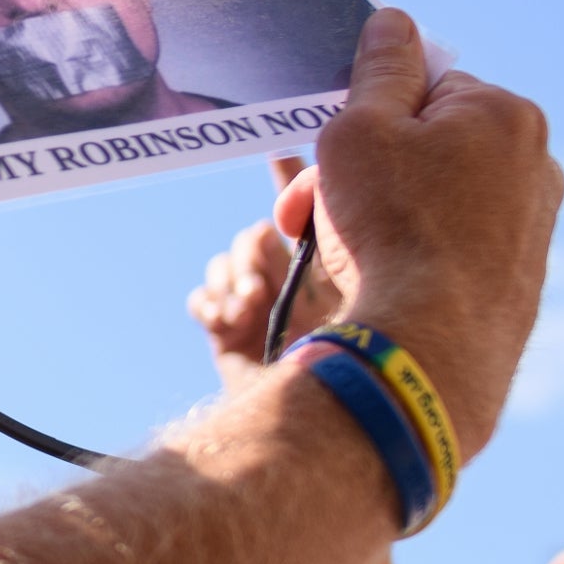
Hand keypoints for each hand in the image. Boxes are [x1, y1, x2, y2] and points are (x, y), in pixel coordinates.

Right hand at [187, 158, 344, 394]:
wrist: (341, 408)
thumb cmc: (361, 330)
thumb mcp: (350, 255)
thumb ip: (319, 208)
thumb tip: (289, 156)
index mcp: (338, 268)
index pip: (309, 213)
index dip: (290, 182)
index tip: (279, 155)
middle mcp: (299, 290)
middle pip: (259, 236)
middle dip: (257, 242)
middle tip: (269, 252)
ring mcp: (264, 317)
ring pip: (226, 264)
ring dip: (234, 273)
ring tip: (254, 299)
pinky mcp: (230, 342)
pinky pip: (202, 301)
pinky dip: (212, 303)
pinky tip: (231, 318)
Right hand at [285, 10, 561, 457]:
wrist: (427, 351)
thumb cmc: (391, 229)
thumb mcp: (362, 128)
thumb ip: (380, 69)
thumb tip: (395, 22)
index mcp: (507, 115)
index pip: (426, 90)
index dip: (366, 122)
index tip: (328, 161)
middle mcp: (538, 168)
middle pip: (432, 151)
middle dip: (367, 178)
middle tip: (307, 219)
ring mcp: (536, 233)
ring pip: (441, 206)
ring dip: (385, 220)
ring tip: (343, 258)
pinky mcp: (522, 290)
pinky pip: (456, 256)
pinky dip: (417, 263)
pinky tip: (386, 288)